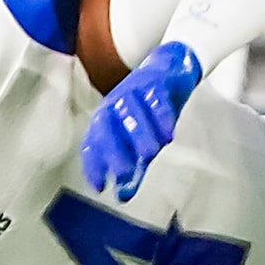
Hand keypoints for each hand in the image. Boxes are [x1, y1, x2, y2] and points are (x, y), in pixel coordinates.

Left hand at [81, 42, 202, 201]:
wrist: (171, 68)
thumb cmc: (152, 110)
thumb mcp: (141, 139)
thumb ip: (134, 167)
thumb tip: (123, 196)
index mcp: (106, 119)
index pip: (93, 143)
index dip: (93, 164)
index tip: (99, 186)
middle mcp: (114, 104)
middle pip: (106, 128)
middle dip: (113, 151)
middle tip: (122, 174)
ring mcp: (134, 91)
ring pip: (131, 113)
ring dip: (140, 134)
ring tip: (150, 155)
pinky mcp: (155, 82)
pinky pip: (155, 99)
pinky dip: (161, 117)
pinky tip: (168, 136)